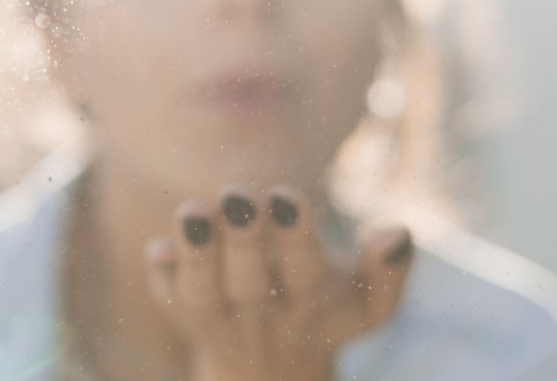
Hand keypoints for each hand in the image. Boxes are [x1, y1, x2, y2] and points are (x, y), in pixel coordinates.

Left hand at [143, 186, 413, 380]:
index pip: (304, 272)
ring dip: (195, 255)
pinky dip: (161, 274)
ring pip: (200, 296)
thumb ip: (387, 273)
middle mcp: (261, 314)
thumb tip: (399, 232)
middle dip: (242, 238)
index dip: (296, 236)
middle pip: (248, 284)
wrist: (268, 370)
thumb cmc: (323, 312)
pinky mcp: (183, 316)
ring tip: (192, 212)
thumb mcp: (367, 306)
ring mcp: (218, 319)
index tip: (285, 195)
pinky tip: (157, 248)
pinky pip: (167, 301)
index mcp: (310, 305)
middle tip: (236, 193)